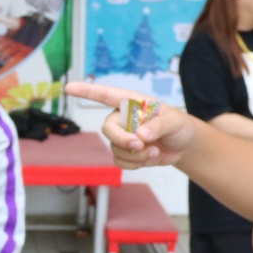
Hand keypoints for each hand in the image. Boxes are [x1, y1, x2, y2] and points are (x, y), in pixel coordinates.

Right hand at [64, 81, 199, 169]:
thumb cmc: (179, 125)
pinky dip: (136, 163)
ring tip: (154, 151)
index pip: (106, 95)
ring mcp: (122, 136)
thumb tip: (141, 134)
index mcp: (132, 102)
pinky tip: (151, 157)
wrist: (183, 145)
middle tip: (140, 144)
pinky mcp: (125, 153)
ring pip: (115, 148)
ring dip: (136, 154)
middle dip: (122, 139)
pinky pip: (121, 161)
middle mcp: (123, 118)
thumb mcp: (175, 121)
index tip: (69, 88)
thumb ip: (158, 125)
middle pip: (108, 129)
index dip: (86, 91)